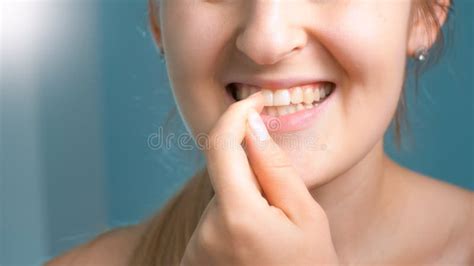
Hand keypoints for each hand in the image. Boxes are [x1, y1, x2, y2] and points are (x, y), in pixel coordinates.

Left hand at [180, 92, 339, 265]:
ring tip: (272, 234)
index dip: (235, 115)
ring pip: (221, 199)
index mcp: (237, 216)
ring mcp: (195, 249)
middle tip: (283, 202)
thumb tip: (253, 124)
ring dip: (244, 200)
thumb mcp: (307, 217)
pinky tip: (255, 246)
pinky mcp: (192, 259)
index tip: (252, 102)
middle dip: (251, 172)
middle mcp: (206, 232)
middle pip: (224, 175)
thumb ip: (277, 168)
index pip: (222, 145)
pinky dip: (234, 221)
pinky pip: (213, 222)